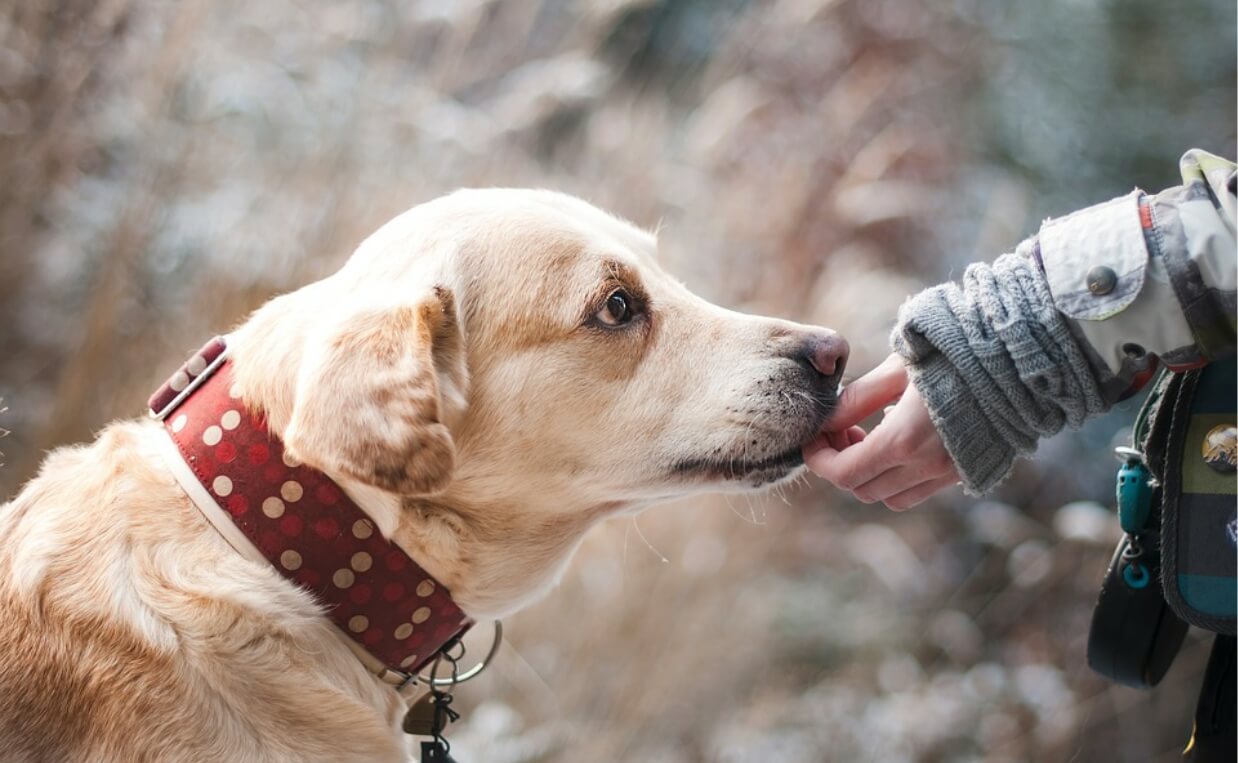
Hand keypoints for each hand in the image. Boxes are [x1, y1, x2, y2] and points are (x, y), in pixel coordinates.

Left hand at [804, 353, 959, 509]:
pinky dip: (899, 477)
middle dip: (841, 464)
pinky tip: (901, 440)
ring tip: (869, 436)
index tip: (813, 438)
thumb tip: (826, 420)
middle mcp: (927, 466)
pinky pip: (920, 490)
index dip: (819, 460)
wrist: (1019, 359)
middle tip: (841, 430)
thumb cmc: (953, 353)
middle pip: (862, 489)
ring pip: (890, 497)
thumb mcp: (897, 368)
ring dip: (870, 475)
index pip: (843, 473)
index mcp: (904, 440)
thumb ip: (857, 399)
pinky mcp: (967, 472)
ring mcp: (950, 473)